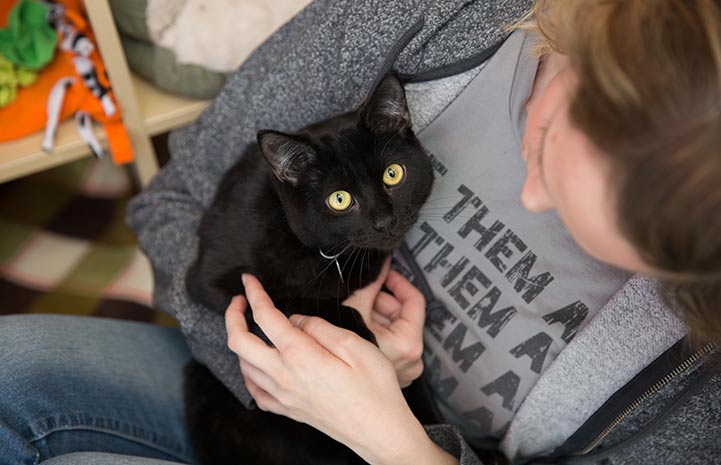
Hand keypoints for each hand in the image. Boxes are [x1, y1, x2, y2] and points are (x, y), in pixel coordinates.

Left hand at [225, 273, 438, 464]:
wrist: (379, 431)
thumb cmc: (374, 388)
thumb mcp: (354, 345)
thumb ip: (319, 327)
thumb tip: (296, 319)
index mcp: (299, 355)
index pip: (265, 317)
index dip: (254, 294)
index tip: (249, 280)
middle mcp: (283, 377)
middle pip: (239, 342)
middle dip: (233, 316)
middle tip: (239, 300)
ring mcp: (283, 396)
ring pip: (243, 366)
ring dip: (239, 343)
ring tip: (249, 328)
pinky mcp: (288, 411)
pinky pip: (255, 392)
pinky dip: (249, 373)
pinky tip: (257, 366)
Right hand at [343, 256, 425, 386]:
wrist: (327, 383)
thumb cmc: (338, 354)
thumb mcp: (354, 310)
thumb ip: (371, 284)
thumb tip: (381, 263)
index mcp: (408, 344)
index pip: (414, 300)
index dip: (398, 282)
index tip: (385, 273)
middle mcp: (411, 360)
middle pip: (402, 314)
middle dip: (380, 299)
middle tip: (361, 292)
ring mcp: (403, 368)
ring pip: (394, 327)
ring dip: (375, 314)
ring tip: (354, 310)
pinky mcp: (393, 373)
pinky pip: (389, 342)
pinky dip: (375, 330)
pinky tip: (356, 325)